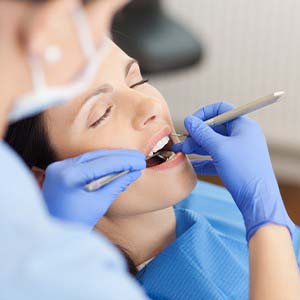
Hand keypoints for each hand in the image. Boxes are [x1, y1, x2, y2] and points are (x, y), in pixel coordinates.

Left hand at [42, 149, 145, 229]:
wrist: (52, 234)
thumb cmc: (75, 223)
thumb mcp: (100, 204)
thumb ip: (117, 184)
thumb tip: (135, 172)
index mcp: (69, 177)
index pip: (103, 163)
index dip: (125, 161)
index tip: (141, 162)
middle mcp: (61, 167)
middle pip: (97, 156)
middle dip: (120, 156)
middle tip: (139, 157)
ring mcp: (58, 167)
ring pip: (91, 157)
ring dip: (112, 158)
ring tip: (131, 158)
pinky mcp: (60, 169)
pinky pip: (84, 162)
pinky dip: (101, 162)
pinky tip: (116, 163)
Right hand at [172, 102, 293, 240]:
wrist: (257, 200)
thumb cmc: (243, 171)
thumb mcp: (219, 148)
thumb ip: (202, 133)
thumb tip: (188, 120)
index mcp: (243, 126)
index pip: (221, 110)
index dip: (204, 114)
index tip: (190, 123)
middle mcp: (241, 136)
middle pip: (214, 128)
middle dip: (196, 134)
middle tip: (182, 142)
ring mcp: (237, 151)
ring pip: (213, 144)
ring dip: (196, 147)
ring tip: (181, 152)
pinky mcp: (233, 165)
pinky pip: (215, 158)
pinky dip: (202, 160)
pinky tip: (191, 165)